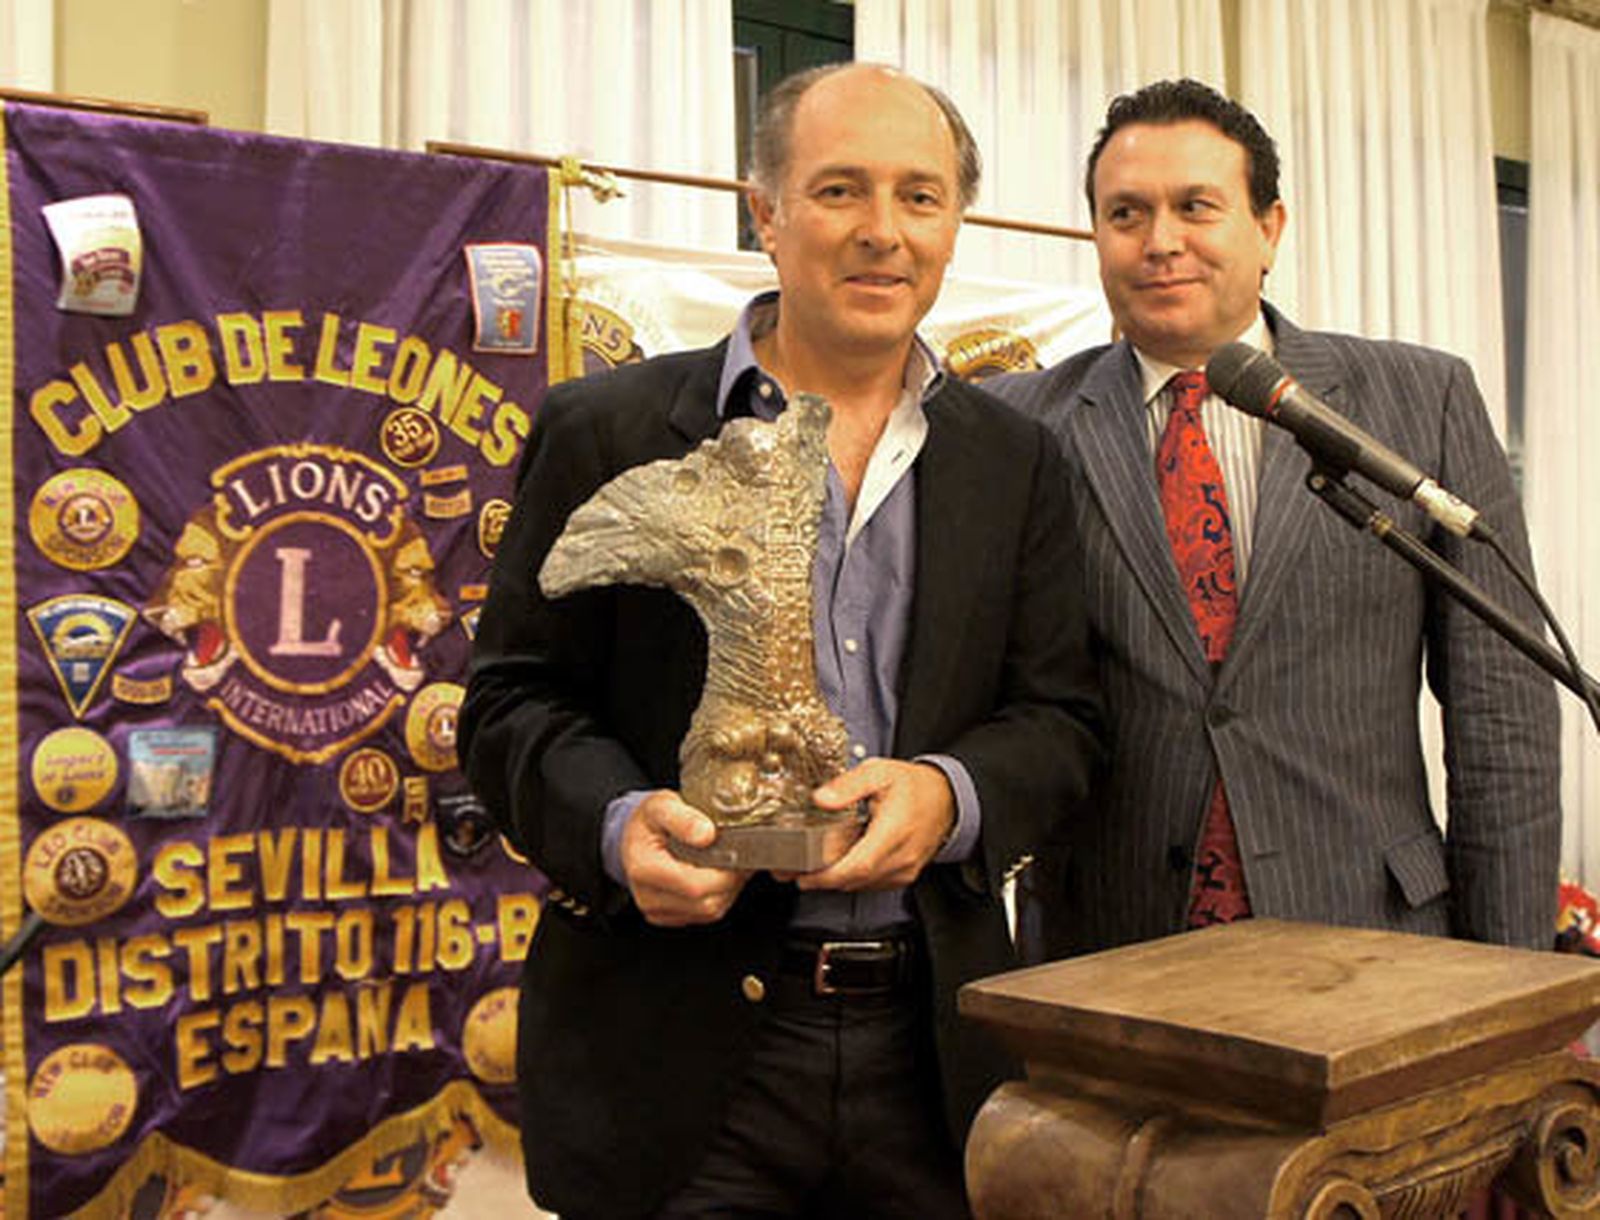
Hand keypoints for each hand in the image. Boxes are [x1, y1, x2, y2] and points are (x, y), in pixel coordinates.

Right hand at [621, 791, 751, 925]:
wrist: (633, 836)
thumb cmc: (648, 820)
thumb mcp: (662, 805)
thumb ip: (684, 818)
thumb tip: (706, 834)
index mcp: (644, 867)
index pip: (695, 885)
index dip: (725, 873)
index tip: (739, 853)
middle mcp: (647, 895)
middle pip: (706, 903)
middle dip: (730, 881)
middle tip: (741, 856)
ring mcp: (656, 910)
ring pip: (709, 912)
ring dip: (727, 890)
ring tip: (730, 864)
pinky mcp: (666, 917)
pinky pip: (703, 916)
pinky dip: (718, 897)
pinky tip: (718, 876)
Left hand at [796, 759, 954, 891]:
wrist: (946, 799)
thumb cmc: (915, 786)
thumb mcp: (879, 771)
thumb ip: (848, 785)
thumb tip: (821, 799)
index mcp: (894, 830)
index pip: (858, 865)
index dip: (828, 875)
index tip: (805, 875)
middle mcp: (902, 856)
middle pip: (856, 880)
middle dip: (823, 880)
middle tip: (797, 872)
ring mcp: (904, 869)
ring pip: (862, 885)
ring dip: (837, 880)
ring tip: (813, 867)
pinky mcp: (904, 875)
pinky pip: (873, 883)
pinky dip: (853, 877)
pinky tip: (841, 864)